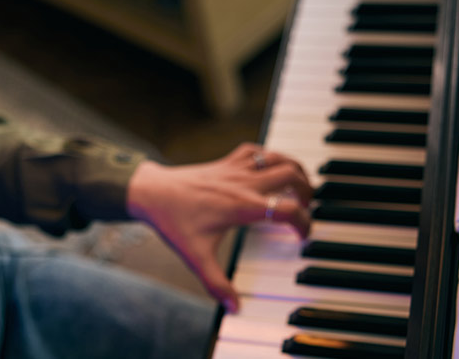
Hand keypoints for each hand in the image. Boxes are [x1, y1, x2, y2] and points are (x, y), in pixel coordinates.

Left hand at [126, 143, 312, 312]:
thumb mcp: (196, 256)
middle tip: (307, 207)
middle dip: (307, 190)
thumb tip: (234, 307)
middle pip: (292, 174)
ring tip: (298, 186)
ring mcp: (235, 169)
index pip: (288, 209)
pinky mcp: (226, 161)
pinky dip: (269, 156)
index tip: (302, 236)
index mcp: (243, 206)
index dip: (304, 223)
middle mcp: (244, 183)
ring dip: (294, 168)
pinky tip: (269, 168)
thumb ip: (216, 283)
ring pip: (278, 157)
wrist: (151, 193)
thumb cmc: (173, 221)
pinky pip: (256, 151)